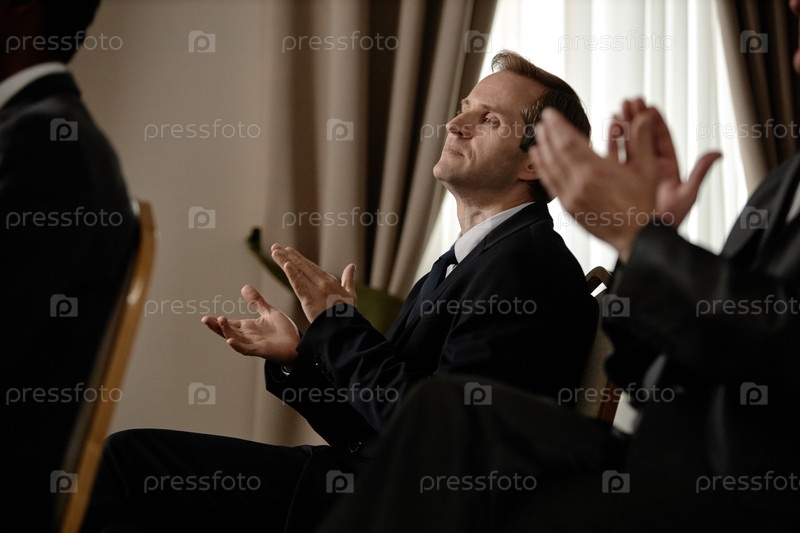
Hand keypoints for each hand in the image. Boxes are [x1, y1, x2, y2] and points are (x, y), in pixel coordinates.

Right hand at [201, 284, 299, 365]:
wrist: (297, 345)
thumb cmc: (283, 331)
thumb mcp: (269, 312)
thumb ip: (256, 301)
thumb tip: (244, 287)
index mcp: (248, 328)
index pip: (229, 324)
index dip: (217, 321)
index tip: (205, 318)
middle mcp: (248, 336)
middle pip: (227, 331)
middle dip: (216, 326)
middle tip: (205, 320)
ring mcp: (253, 344)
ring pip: (235, 338)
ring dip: (226, 331)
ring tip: (219, 320)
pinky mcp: (261, 350)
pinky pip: (246, 349)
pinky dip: (237, 345)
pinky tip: (230, 340)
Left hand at [270, 244, 356, 322]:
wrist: (345, 328)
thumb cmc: (348, 314)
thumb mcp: (350, 294)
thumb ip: (349, 279)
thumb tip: (352, 265)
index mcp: (330, 281)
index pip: (311, 266)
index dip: (299, 258)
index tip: (289, 251)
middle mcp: (322, 282)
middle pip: (302, 266)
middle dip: (288, 255)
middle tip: (275, 247)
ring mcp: (315, 289)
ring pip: (297, 272)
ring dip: (284, 260)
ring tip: (274, 251)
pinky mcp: (309, 299)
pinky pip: (298, 285)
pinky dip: (292, 275)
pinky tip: (285, 265)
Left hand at [532, 107, 660, 261]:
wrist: (635, 235)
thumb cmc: (642, 204)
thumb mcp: (648, 169)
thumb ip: (642, 140)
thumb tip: (644, 116)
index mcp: (597, 171)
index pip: (569, 141)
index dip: (558, 125)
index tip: (550, 113)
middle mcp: (580, 184)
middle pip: (555, 153)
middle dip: (547, 134)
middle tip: (542, 120)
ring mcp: (572, 197)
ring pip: (550, 169)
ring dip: (542, 149)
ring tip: (538, 135)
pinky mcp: (569, 207)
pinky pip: (550, 184)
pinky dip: (543, 169)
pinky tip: (539, 159)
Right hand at [615, 98, 720, 227]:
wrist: (646, 238)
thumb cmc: (668, 221)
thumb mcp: (687, 195)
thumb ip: (699, 173)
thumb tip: (717, 154)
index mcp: (668, 167)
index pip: (662, 139)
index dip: (655, 122)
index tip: (649, 107)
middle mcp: (649, 167)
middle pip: (643, 137)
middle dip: (637, 118)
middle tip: (631, 101)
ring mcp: (632, 172)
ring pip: (628, 143)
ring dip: (623, 126)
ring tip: (619, 109)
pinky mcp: (617, 179)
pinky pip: (614, 156)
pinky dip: (611, 141)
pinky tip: (609, 127)